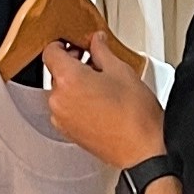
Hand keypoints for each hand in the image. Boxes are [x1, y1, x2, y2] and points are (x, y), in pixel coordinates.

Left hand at [40, 31, 168, 171]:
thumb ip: (102, 51)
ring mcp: (61, 118)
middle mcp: (59, 100)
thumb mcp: (121, 71)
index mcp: (68, 80)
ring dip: (75, 83)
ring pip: (61, 91)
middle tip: (94, 61)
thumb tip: (97, 42)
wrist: (142, 151)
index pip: (50, 51)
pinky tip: (99, 100)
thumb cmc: (135, 116)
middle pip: (55, 71)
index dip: (63, 43)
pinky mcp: (68, 131)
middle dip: (73, 63)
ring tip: (101, 83)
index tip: (75, 43)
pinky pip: (66, 108)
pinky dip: (76, 100)